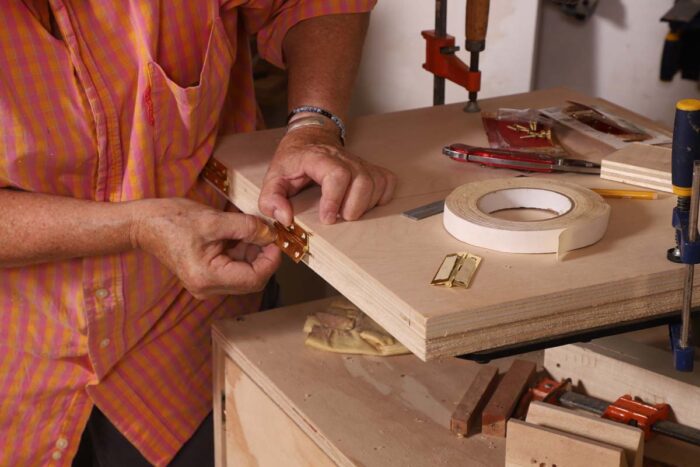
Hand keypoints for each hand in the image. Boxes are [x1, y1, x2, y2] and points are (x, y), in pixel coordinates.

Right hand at [130, 198, 280, 299]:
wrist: (144, 224)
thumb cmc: (172, 220)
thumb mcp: (214, 220)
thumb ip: (246, 228)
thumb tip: (271, 234)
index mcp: (207, 277)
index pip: (254, 279)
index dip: (271, 260)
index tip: (276, 239)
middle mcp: (208, 288)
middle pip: (251, 280)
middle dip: (263, 256)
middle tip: (268, 232)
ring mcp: (207, 285)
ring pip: (245, 274)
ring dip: (254, 254)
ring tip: (253, 230)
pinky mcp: (207, 277)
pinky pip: (234, 270)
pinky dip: (242, 253)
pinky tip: (241, 235)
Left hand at [259, 127, 396, 225]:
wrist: (309, 139)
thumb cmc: (293, 161)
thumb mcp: (274, 178)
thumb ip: (271, 199)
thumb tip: (285, 218)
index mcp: (318, 158)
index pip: (337, 175)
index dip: (335, 199)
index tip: (327, 218)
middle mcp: (343, 158)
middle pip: (362, 182)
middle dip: (353, 207)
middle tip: (338, 217)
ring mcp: (360, 162)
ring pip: (376, 183)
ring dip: (366, 205)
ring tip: (349, 212)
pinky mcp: (371, 168)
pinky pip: (387, 182)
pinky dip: (382, 197)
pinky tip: (366, 204)